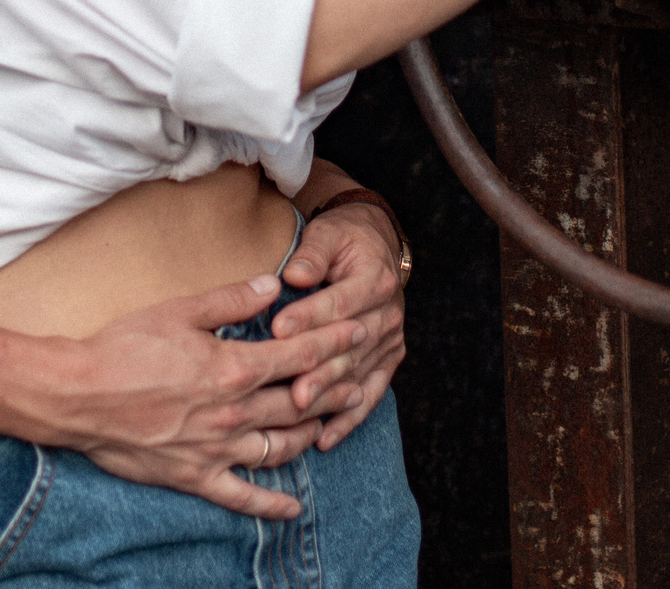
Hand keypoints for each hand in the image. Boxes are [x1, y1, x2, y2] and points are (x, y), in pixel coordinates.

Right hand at [51, 273, 365, 520]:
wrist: (77, 395)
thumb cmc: (123, 346)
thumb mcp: (180, 310)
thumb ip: (231, 299)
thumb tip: (273, 286)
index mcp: (233, 367)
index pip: (300, 355)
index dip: (335, 342)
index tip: (360, 332)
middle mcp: (234, 412)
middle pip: (300, 402)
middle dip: (335, 388)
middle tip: (362, 380)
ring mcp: (218, 449)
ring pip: (281, 446)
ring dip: (311, 436)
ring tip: (332, 426)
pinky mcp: (196, 476)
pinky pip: (243, 496)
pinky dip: (271, 504)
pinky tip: (293, 508)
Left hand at [273, 204, 406, 451]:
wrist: (378, 244)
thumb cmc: (344, 239)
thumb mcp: (328, 233)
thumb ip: (313, 253)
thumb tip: (294, 275)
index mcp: (374, 279)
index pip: (339, 303)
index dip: (309, 317)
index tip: (278, 329)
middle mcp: (388, 313)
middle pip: (350, 346)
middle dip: (319, 368)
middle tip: (291, 388)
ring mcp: (391, 340)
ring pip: (358, 372)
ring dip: (330, 395)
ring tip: (301, 411)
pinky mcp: (388, 359)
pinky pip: (371, 394)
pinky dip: (349, 418)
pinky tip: (325, 437)